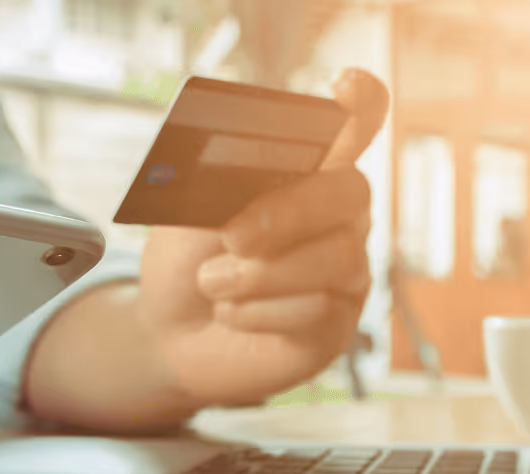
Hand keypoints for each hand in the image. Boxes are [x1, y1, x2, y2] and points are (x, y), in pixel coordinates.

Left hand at [138, 68, 389, 405]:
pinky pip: (320, 311)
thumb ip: (223, 187)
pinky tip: (231, 314)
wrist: (167, 332)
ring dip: (263, 274)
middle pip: (350, 191)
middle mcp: (338, 217)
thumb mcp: (190, 214)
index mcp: (307, 173)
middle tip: (233, 237)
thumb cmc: (186, 261)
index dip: (361, 105)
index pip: (354, 127)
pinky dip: (260, 314)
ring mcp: (345, 272)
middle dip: (290, 212)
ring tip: (212, 282)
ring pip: (339, 257)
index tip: (345, 85)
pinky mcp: (337, 325)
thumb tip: (250, 178)